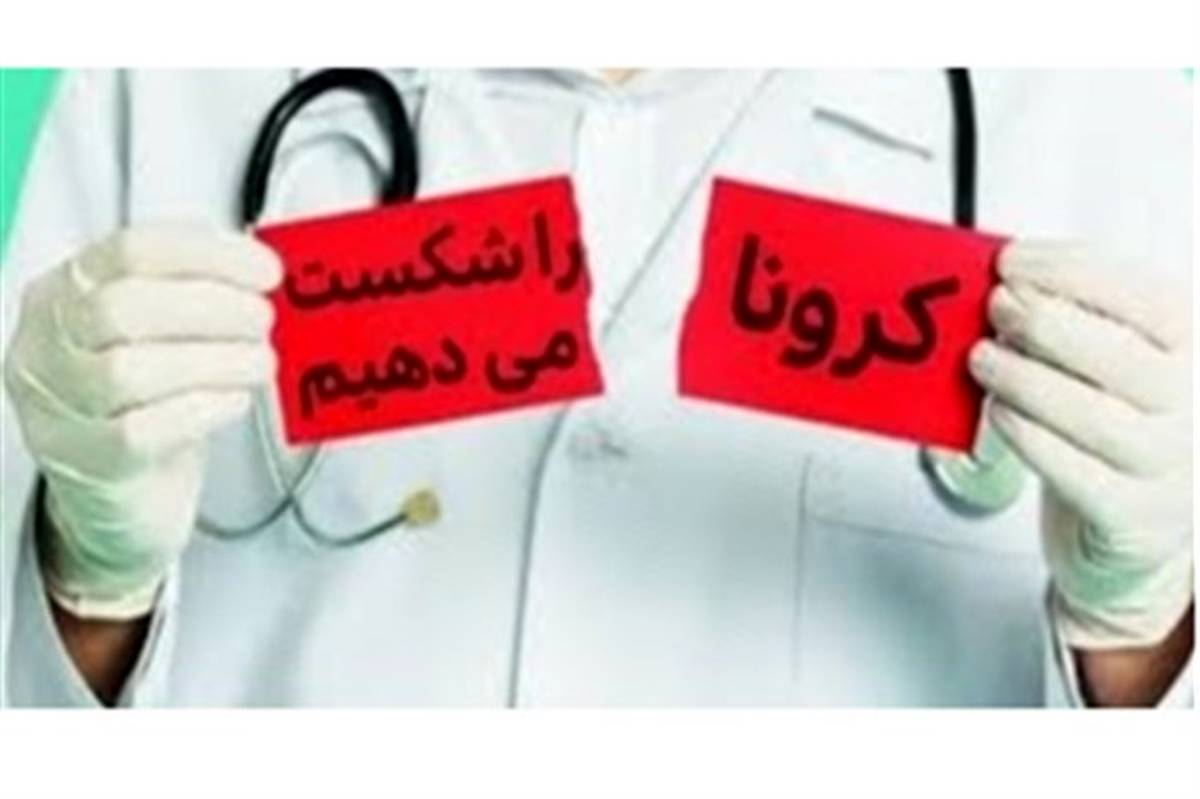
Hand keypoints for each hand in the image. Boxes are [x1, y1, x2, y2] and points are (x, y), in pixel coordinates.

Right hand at [4, 225, 280, 619]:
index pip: (131, 251)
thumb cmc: (149, 402)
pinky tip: (234, 400)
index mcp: (64, 293)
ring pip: (130, 370)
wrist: (123, 497)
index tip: (268, 272)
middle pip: (124, 307)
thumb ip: (199, 296)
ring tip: (260, 363)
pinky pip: (141, 431)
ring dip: (216, 361)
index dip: (211, 256)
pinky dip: (203, 408)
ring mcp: (57, 408)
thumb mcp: (160, 336)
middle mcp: (46, 345)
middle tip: (265, 321)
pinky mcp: (86, 464)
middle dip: (214, 308)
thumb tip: (269, 275)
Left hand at [968, 241, 1192, 648]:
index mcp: (1198, 345)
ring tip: (982, 358)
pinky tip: (998, 410)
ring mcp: (1170, 463)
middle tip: (994, 309)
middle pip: (1114, 355)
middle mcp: (1197, 402)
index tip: (1010, 260)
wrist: (1145, 517)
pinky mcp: (1132, 514)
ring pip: (1090, 415)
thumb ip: (1079, 317)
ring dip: (1022, 379)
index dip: (1068, 271)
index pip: (1142, 296)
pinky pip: (1071, 471)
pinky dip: (1026, 434)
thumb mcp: (1120, 354)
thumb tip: (1011, 284)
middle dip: (1040, 324)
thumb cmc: (1124, 418)